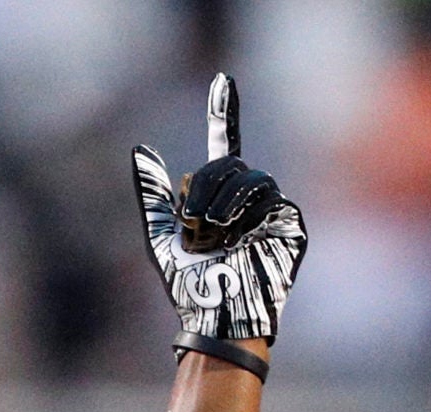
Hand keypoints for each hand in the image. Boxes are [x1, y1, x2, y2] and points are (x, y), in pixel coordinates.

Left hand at [132, 73, 306, 341]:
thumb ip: (152, 193)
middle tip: (193, 225)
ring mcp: (271, 208)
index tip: (222, 79)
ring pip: (249, 175)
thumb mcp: (159, 235)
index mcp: (218, 195)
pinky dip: (246, 217)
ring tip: (212, 236)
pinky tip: (238, 241)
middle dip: (203, 190)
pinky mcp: (290, 222)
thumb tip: (140, 148)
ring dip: (221, 204)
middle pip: (229, 161)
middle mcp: (247, 197)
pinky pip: (270, 197)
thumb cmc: (187, 284)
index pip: (222, 144)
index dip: (223, 112)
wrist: (215, 313)